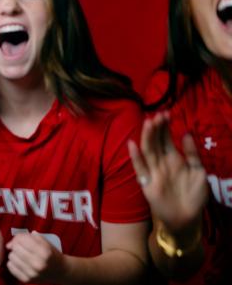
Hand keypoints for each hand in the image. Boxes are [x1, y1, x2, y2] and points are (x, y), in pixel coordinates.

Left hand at [6, 232, 65, 282]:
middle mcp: (38, 264)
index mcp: (44, 252)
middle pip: (15, 248)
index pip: (22, 240)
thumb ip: (27, 237)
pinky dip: (12, 263)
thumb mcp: (45, 242)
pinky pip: (10, 267)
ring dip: (14, 254)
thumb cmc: (51, 254)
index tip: (21, 239)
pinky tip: (19, 262)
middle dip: (16, 245)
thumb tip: (9, 244)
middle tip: (21, 247)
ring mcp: (32, 273)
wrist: (60, 271)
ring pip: (11, 257)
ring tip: (21, 255)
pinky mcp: (27, 280)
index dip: (19, 237)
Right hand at [128, 112, 207, 233]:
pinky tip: (132, 145)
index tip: (166, 113)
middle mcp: (162, 163)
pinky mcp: (147, 184)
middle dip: (156, 129)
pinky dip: (135, 158)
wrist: (188, 218)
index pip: (166, 139)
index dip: (165, 127)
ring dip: (147, 137)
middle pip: (156, 142)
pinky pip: (140, 169)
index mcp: (175, 159)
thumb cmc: (195, 196)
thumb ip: (193, 154)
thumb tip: (186, 134)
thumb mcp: (199, 172)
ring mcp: (154, 172)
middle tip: (158, 114)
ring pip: (148, 151)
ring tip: (149, 123)